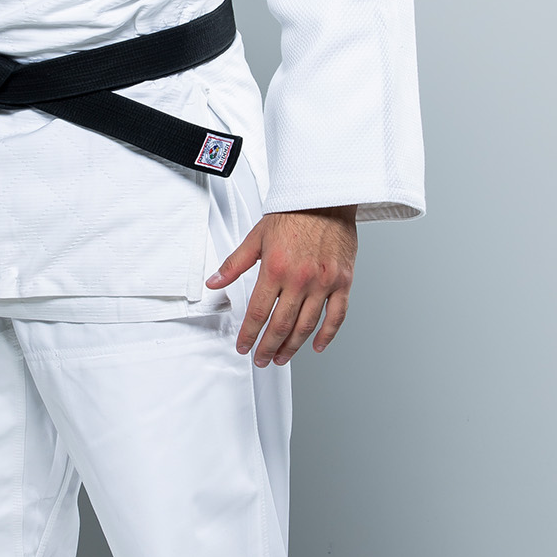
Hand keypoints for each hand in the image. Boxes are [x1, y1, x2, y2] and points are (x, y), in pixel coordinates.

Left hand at [206, 206, 357, 365]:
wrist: (326, 197)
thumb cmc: (293, 214)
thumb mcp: (256, 237)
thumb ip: (234, 264)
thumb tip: (214, 283)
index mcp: (276, 269)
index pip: (258, 312)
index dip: (249, 335)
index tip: (244, 347)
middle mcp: (300, 279)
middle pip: (281, 325)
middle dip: (268, 347)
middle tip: (262, 359)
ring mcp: (324, 283)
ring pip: (307, 325)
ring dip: (293, 346)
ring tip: (282, 357)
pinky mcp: (343, 281)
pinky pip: (337, 316)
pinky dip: (327, 335)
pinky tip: (316, 346)